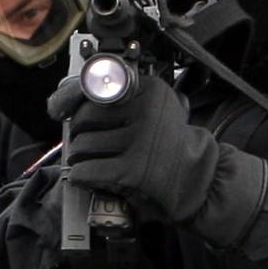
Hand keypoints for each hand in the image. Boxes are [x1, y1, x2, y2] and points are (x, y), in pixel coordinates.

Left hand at [65, 74, 220, 226]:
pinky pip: (87, 170)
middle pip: (85, 118)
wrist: (197, 178)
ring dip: (78, 157)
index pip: (96, 91)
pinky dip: (80, 176)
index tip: (78, 114)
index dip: (81, 105)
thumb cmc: (170, 145)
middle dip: (79, 133)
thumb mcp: (157, 108)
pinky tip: (85, 177)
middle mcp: (147, 113)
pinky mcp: (133, 171)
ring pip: (83, 146)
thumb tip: (69, 102)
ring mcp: (140, 143)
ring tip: (87, 160)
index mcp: (153, 91)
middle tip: (85, 141)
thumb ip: (125, 98)